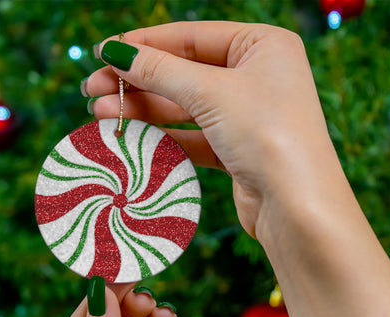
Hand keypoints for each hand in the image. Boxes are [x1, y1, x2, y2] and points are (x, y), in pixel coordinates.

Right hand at [85, 21, 335, 239]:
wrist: (297, 207)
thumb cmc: (267, 134)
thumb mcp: (211, 92)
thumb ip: (160, 71)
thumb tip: (115, 51)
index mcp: (263, 46)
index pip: (192, 37)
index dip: (145, 44)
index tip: (103, 52)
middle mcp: (258, 77)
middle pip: (185, 72)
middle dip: (138, 81)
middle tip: (92, 89)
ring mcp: (249, 116)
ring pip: (186, 107)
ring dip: (144, 111)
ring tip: (101, 114)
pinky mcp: (239, 151)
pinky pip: (194, 137)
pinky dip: (164, 137)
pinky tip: (131, 137)